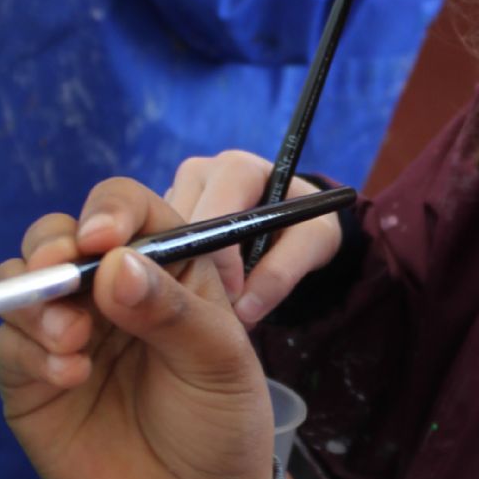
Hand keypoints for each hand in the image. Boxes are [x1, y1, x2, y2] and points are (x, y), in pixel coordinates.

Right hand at [0, 178, 273, 478]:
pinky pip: (6, 344)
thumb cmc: (218, 427)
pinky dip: (28, 352)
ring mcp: (63, 331)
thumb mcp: (220, 364)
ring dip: (34, 298)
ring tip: (71, 341)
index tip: (102, 240)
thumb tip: (114, 263)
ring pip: (19, 280)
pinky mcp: (27, 378)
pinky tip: (68, 377)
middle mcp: (106, 290)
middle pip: (58, 234)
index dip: (109, 210)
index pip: (128, 209)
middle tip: (61, 274)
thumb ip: (173, 310)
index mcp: (165, 268)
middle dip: (52, 245)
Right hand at [166, 151, 342, 326]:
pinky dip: (179, 275)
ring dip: (187, 278)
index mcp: (236, 169)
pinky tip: (202, 287)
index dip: (221, 265)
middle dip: (200, 275)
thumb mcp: (315, 242)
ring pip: (166, 245)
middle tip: (224, 308)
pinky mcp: (163, 215)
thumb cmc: (305, 224)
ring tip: (217, 298)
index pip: (211, 219)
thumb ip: (284, 272)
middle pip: (180, 232)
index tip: (236, 298)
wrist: (293, 218)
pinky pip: (162, 251)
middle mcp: (199, 172)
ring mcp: (176, 192)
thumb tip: (245, 309)